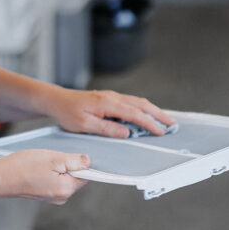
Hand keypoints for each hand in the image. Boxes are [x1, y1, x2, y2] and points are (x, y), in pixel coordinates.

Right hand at [0, 148, 90, 204]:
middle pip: (76, 177)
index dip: (82, 163)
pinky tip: (38, 167)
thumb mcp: (52, 158)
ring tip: (43, 162)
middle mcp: (61, 197)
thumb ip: (73, 161)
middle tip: (53, 157)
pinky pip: (55, 181)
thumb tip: (88, 162)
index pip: (86, 176)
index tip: (71, 155)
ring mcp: (52, 197)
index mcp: (66, 189)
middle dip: (69, 165)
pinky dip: (50, 172)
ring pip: (64, 178)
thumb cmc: (22, 167)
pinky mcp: (44, 194)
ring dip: (58, 167)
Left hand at [48, 87, 175, 137]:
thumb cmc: (67, 113)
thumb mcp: (84, 125)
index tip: (161, 132)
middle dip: (158, 114)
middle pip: (141, 104)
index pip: (134, 114)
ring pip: (137, 102)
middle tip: (173, 124)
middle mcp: (112, 97)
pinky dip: (142, 109)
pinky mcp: (108, 99)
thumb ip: (106, 128)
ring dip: (152, 111)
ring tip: (164, 121)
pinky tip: (146, 116)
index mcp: (107, 103)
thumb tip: (127, 133)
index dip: (150, 123)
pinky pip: (130, 103)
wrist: (56, 100)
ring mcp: (111, 96)